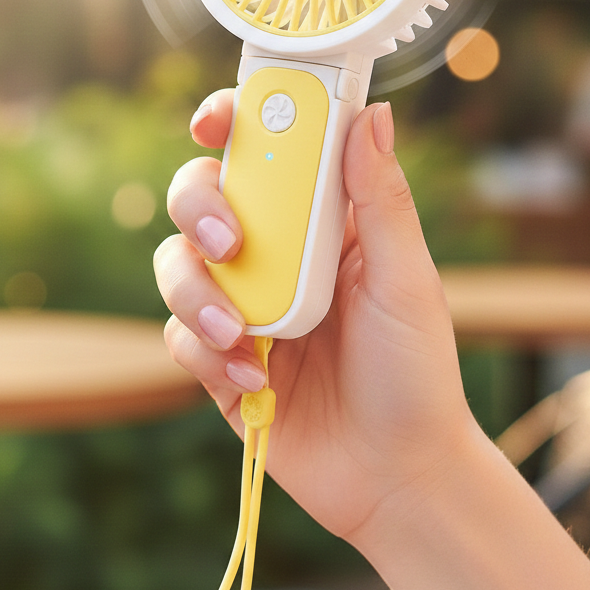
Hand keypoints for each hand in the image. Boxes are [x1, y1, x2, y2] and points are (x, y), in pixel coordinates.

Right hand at [154, 91, 476, 545]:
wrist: (396, 476)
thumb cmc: (414, 372)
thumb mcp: (406, 280)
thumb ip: (381, 199)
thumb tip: (371, 113)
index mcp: (320, 222)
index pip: (267, 152)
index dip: (233, 123)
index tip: (214, 120)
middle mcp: (273, 254)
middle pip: (200, 196)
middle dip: (199, 208)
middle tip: (228, 242)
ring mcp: (241, 305)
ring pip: (175, 264)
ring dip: (196, 293)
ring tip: (241, 335)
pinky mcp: (217, 360)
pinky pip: (179, 336)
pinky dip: (207, 354)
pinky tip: (255, 381)